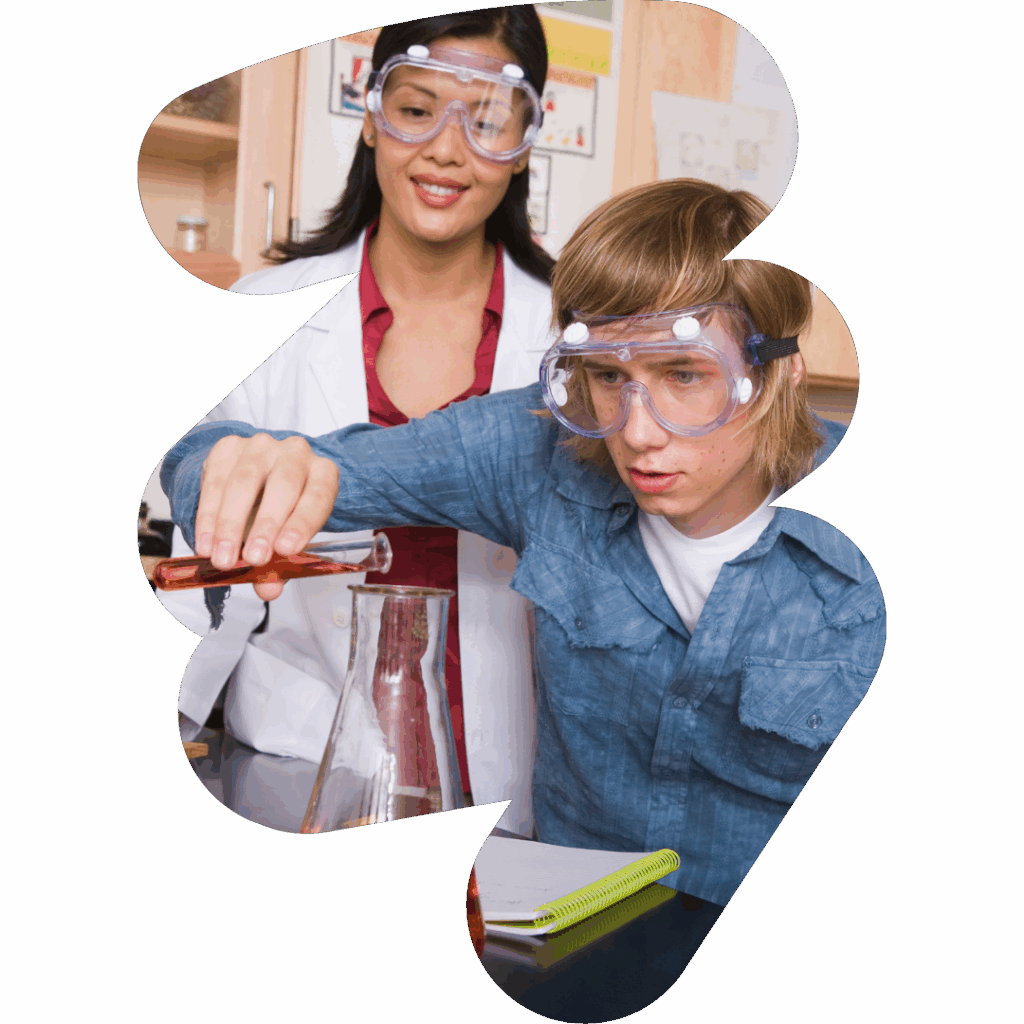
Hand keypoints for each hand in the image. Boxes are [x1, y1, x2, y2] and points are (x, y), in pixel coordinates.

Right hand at [194, 433, 339, 599]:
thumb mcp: (289, 536)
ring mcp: (262, 446)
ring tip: (224, 558)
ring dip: (231, 525)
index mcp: (322, 473)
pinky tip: (206, 542)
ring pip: (244, 483)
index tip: (286, 550)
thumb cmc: (282, 509)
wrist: (257, 478)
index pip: (319, 495)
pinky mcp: (229, 447)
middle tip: (252, 559)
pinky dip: (208, 517)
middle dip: (265, 526)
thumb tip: (268, 590)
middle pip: (283, 486)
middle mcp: (296, 453)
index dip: (303, 523)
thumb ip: (281, 565)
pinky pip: (216, 482)